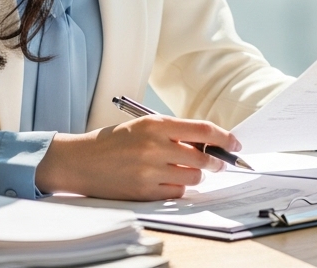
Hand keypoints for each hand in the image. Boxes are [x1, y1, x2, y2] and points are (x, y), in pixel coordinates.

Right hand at [34, 115, 238, 199]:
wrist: (81, 161)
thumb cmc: (114, 142)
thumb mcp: (143, 126)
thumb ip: (174, 133)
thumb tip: (209, 145)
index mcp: (156, 124)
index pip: (203, 131)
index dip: (225, 138)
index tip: (235, 144)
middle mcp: (154, 146)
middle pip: (203, 158)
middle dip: (215, 162)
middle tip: (217, 163)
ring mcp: (149, 171)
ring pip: (193, 178)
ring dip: (195, 176)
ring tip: (183, 170)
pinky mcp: (144, 191)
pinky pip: (176, 193)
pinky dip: (178, 188)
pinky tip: (167, 181)